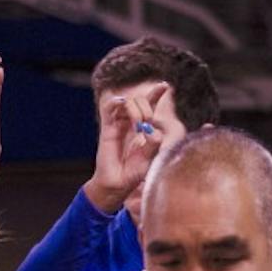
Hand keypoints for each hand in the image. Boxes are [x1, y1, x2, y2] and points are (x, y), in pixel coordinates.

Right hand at [84, 82, 168, 213]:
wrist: (116, 185)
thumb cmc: (133, 174)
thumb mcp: (149, 159)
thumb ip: (153, 144)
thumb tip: (152, 131)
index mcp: (142, 129)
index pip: (149, 106)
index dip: (155, 94)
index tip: (164, 85)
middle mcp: (130, 124)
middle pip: (139, 101)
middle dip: (146, 107)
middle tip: (147, 124)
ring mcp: (118, 124)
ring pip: (126, 102)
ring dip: (135, 108)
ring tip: (138, 124)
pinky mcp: (107, 128)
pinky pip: (109, 107)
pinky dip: (116, 102)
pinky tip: (122, 104)